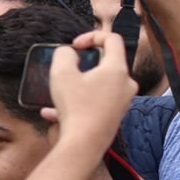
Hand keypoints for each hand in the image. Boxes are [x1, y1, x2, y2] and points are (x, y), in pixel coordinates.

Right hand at [41, 31, 135, 149]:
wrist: (85, 144)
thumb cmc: (75, 107)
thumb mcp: (61, 74)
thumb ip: (63, 55)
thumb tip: (68, 53)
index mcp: (117, 69)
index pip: (112, 39)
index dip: (92, 36)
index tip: (75, 46)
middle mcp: (125, 83)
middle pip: (107, 62)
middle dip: (85, 62)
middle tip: (68, 68)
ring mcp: (123, 101)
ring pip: (99, 84)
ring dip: (78, 84)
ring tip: (57, 92)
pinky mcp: (115, 115)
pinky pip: (96, 101)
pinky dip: (78, 101)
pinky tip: (53, 113)